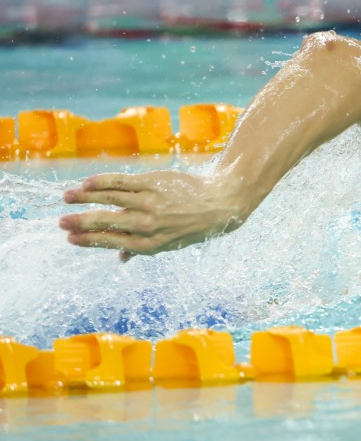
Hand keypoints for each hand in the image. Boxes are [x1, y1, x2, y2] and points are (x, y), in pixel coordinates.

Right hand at [60, 171, 246, 260]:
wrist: (220, 203)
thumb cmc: (192, 225)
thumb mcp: (170, 244)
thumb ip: (142, 248)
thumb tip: (120, 259)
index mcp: (150, 244)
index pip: (112, 242)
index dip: (89, 240)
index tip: (70, 238)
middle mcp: (148, 225)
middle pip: (106, 222)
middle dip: (80, 223)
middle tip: (61, 222)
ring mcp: (150, 202)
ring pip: (109, 199)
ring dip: (84, 198)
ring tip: (67, 197)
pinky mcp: (153, 183)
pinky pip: (121, 182)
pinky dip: (102, 182)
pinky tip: (87, 183)